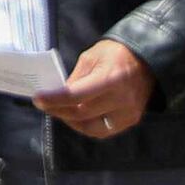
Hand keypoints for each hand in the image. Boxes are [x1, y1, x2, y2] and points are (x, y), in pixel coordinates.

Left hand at [34, 39, 153, 141]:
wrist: (146, 60)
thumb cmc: (116, 53)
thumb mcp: (91, 57)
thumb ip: (75, 77)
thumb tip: (59, 93)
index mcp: (110, 79)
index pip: (75, 95)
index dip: (54, 99)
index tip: (38, 99)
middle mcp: (121, 99)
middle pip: (82, 113)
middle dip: (58, 110)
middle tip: (45, 105)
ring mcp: (128, 113)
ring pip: (91, 127)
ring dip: (71, 122)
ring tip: (59, 112)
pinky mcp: (131, 120)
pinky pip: (104, 131)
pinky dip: (87, 127)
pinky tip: (76, 118)